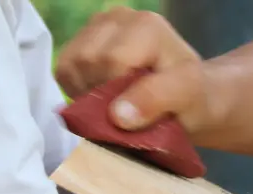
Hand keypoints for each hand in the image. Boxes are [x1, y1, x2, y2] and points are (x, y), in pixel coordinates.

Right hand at [55, 7, 211, 134]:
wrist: (188, 96)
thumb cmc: (190, 99)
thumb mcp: (187, 99)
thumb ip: (157, 99)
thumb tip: (117, 115)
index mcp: (147, 27)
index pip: (112, 62)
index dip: (118, 97)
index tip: (137, 115)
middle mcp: (118, 18)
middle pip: (87, 63)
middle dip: (104, 96)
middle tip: (128, 112)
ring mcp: (96, 26)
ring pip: (70, 66)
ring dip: (89, 95)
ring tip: (117, 104)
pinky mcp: (81, 40)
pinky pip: (62, 71)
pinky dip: (78, 90)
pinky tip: (103, 97)